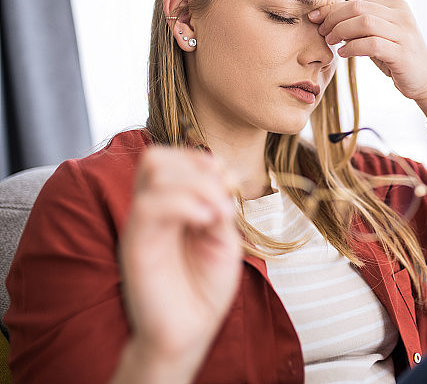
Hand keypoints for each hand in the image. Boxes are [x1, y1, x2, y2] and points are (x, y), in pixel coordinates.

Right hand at [119, 146, 241, 368]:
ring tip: (218, 215)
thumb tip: (218, 179)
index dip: (201, 159)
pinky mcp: (136, 244)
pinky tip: (207, 221)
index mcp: (170, 206)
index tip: (230, 182)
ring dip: (197, 184)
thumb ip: (218, 207)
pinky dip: (186, 202)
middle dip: (198, 167)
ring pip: (153, 171)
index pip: (170, 158)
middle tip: (224, 198)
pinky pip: (150, 204)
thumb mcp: (223, 238)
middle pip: (156, 157)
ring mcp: (141, 225)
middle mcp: (151, 211)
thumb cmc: (205, 286)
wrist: (189, 331)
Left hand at [310, 0, 426, 100]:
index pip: (358, 1)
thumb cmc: (397, 58)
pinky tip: (344, 53)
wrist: (425, 80)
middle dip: (334, 18)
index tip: (315, 18)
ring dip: (341, 31)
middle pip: (358, 8)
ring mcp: (404, 34)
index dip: (333, 8)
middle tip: (322, 32)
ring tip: (331, 42)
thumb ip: (361, 25)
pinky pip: (372, 44)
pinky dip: (353, 47)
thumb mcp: (380, 36)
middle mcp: (402, 16)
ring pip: (364, 22)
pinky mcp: (403, 53)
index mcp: (396, 6)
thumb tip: (328, 17)